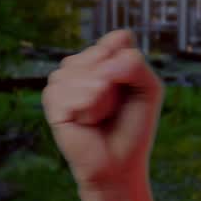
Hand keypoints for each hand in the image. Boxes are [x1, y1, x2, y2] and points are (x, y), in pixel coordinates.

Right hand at [42, 30, 164, 191]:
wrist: (119, 162)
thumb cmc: (134, 124)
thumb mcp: (149, 88)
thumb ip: (134, 65)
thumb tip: (103, 70)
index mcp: (104, 55)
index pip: (119, 38)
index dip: (130, 63)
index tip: (132, 86)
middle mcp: (81, 63)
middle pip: (103, 53)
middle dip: (118, 82)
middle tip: (115, 105)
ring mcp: (63, 80)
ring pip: (86, 73)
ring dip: (102, 98)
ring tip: (101, 114)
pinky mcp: (51, 100)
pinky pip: (72, 93)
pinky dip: (87, 110)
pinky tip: (86, 121)